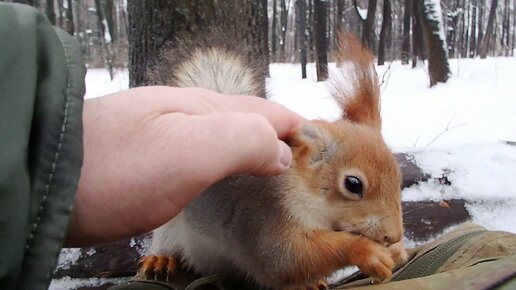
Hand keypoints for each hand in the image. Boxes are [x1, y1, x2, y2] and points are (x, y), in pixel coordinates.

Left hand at [67, 86, 303, 245]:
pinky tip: (226, 173)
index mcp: (203, 107)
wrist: (44, 181)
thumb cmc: (117, 170)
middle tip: (308, 165)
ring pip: (226, 136)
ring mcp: (167, 133)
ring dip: (255, 148)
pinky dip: (227, 162)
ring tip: (277, 169)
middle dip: (281, 136)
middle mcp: (188, 114)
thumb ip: (242, 140)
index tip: (324, 156)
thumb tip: (281, 151)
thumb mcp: (188, 151)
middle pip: (249, 120)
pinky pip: (203, 153)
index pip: (268, 112)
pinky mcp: (150, 157)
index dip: (299, 131)